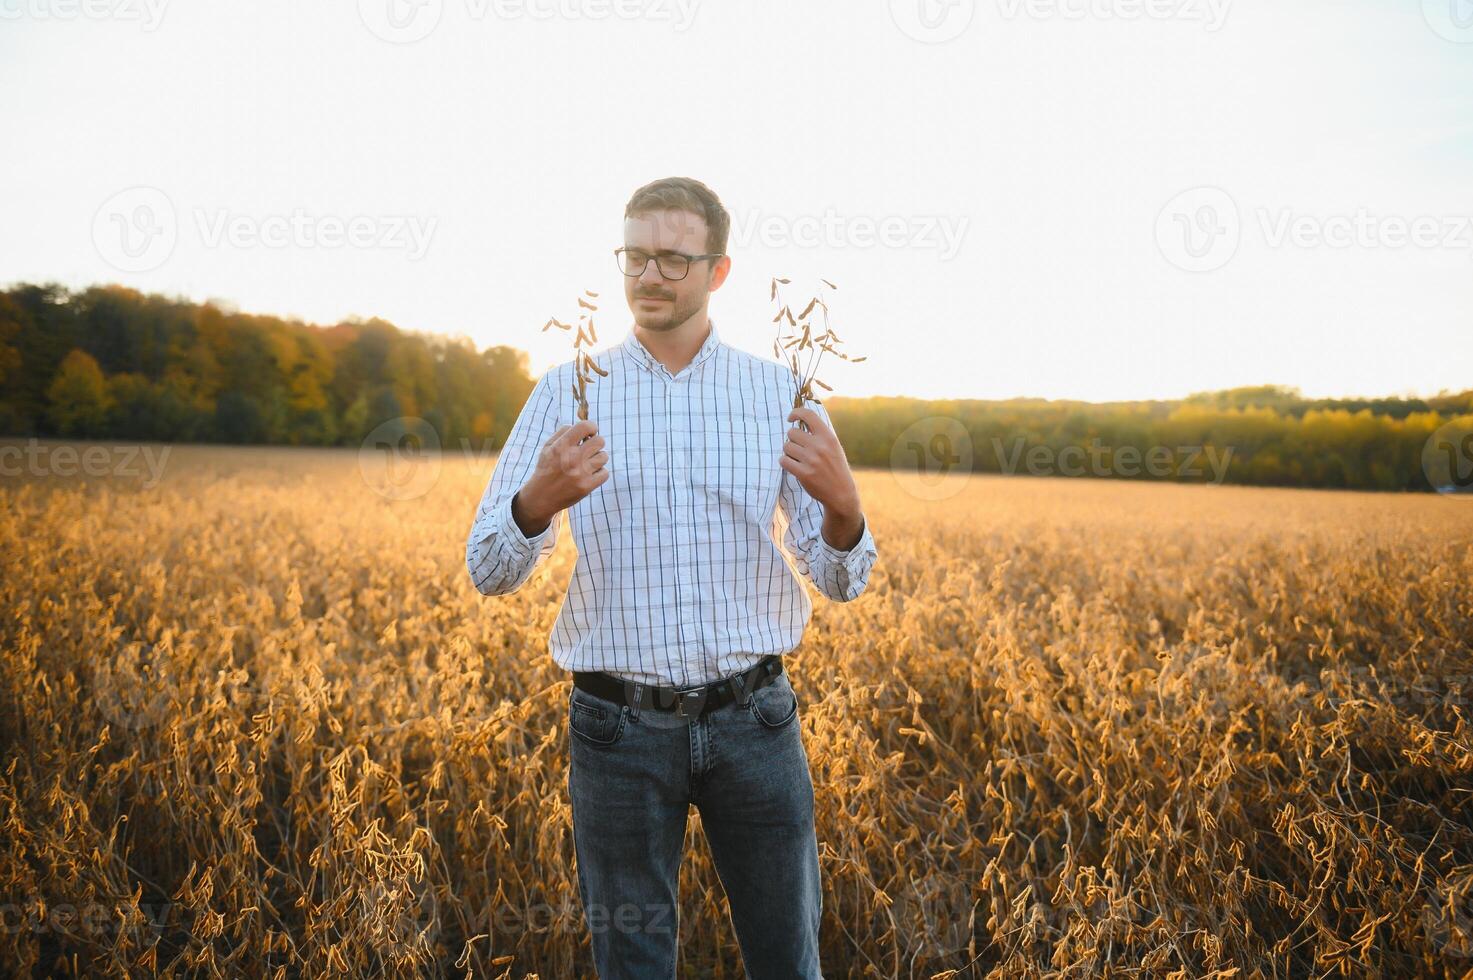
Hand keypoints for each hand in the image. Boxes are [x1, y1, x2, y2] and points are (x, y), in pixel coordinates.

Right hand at [514, 420, 608, 533]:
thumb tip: (584, 427)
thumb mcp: (548, 447)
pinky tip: (590, 474)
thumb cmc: (546, 468)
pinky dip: (599, 473)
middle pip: (600, 441)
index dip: (591, 427)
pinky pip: (605, 473)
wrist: (541, 496)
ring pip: (604, 456)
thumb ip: (563, 432)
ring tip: (588, 463)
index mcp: (562, 446)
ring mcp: (581, 473)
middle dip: (596, 443)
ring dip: (598, 458)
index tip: (589, 433)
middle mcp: (572, 458)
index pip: (585, 426)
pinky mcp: (587, 486)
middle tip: (589, 449)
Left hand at [782, 406, 861, 521]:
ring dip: (789, 452)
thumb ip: (819, 433)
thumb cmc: (835, 467)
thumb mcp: (833, 446)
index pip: (808, 415)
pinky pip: (783, 460)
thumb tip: (799, 417)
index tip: (791, 418)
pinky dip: (786, 462)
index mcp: (828, 437)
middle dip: (792, 439)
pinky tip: (793, 465)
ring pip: (786, 447)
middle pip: (792, 433)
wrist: (841, 493)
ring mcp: (811, 460)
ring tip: (798, 458)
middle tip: (799, 448)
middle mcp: (820, 446)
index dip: (796, 413)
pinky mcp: (804, 473)